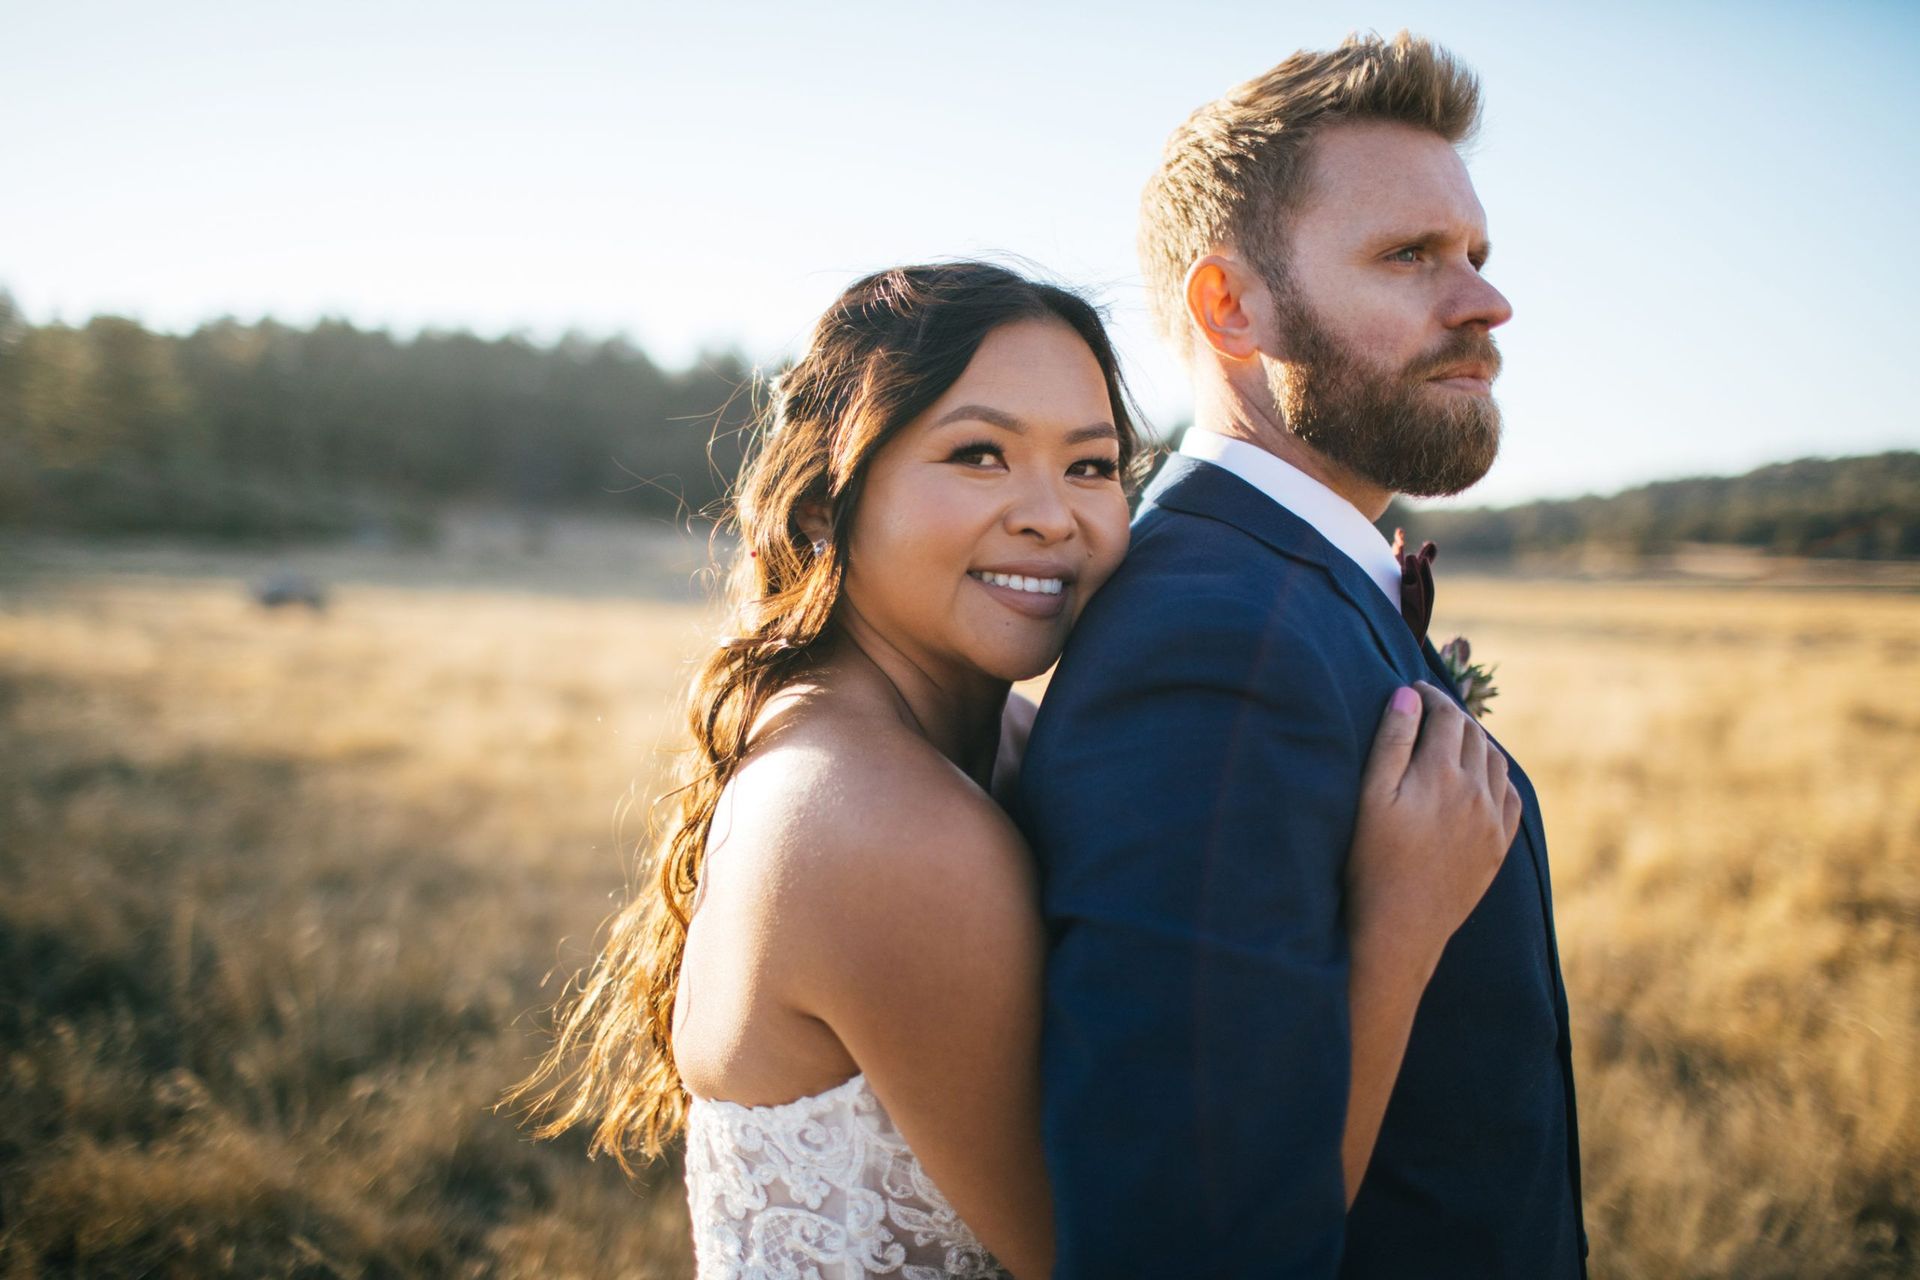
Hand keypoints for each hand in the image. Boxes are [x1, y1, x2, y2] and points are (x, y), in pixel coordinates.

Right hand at [1344, 682, 1520, 966]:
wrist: (1399, 928)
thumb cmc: (1371, 860)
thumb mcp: (1371, 795)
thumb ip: (1392, 740)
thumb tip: (1409, 695)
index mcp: (1441, 773)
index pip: (1446, 716)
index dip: (1430, 696)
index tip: (1414, 690)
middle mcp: (1475, 792)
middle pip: (1474, 735)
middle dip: (1452, 715)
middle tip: (1430, 710)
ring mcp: (1491, 821)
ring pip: (1496, 763)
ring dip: (1477, 743)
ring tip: (1454, 740)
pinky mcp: (1497, 847)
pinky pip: (1511, 798)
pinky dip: (1497, 777)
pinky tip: (1482, 779)